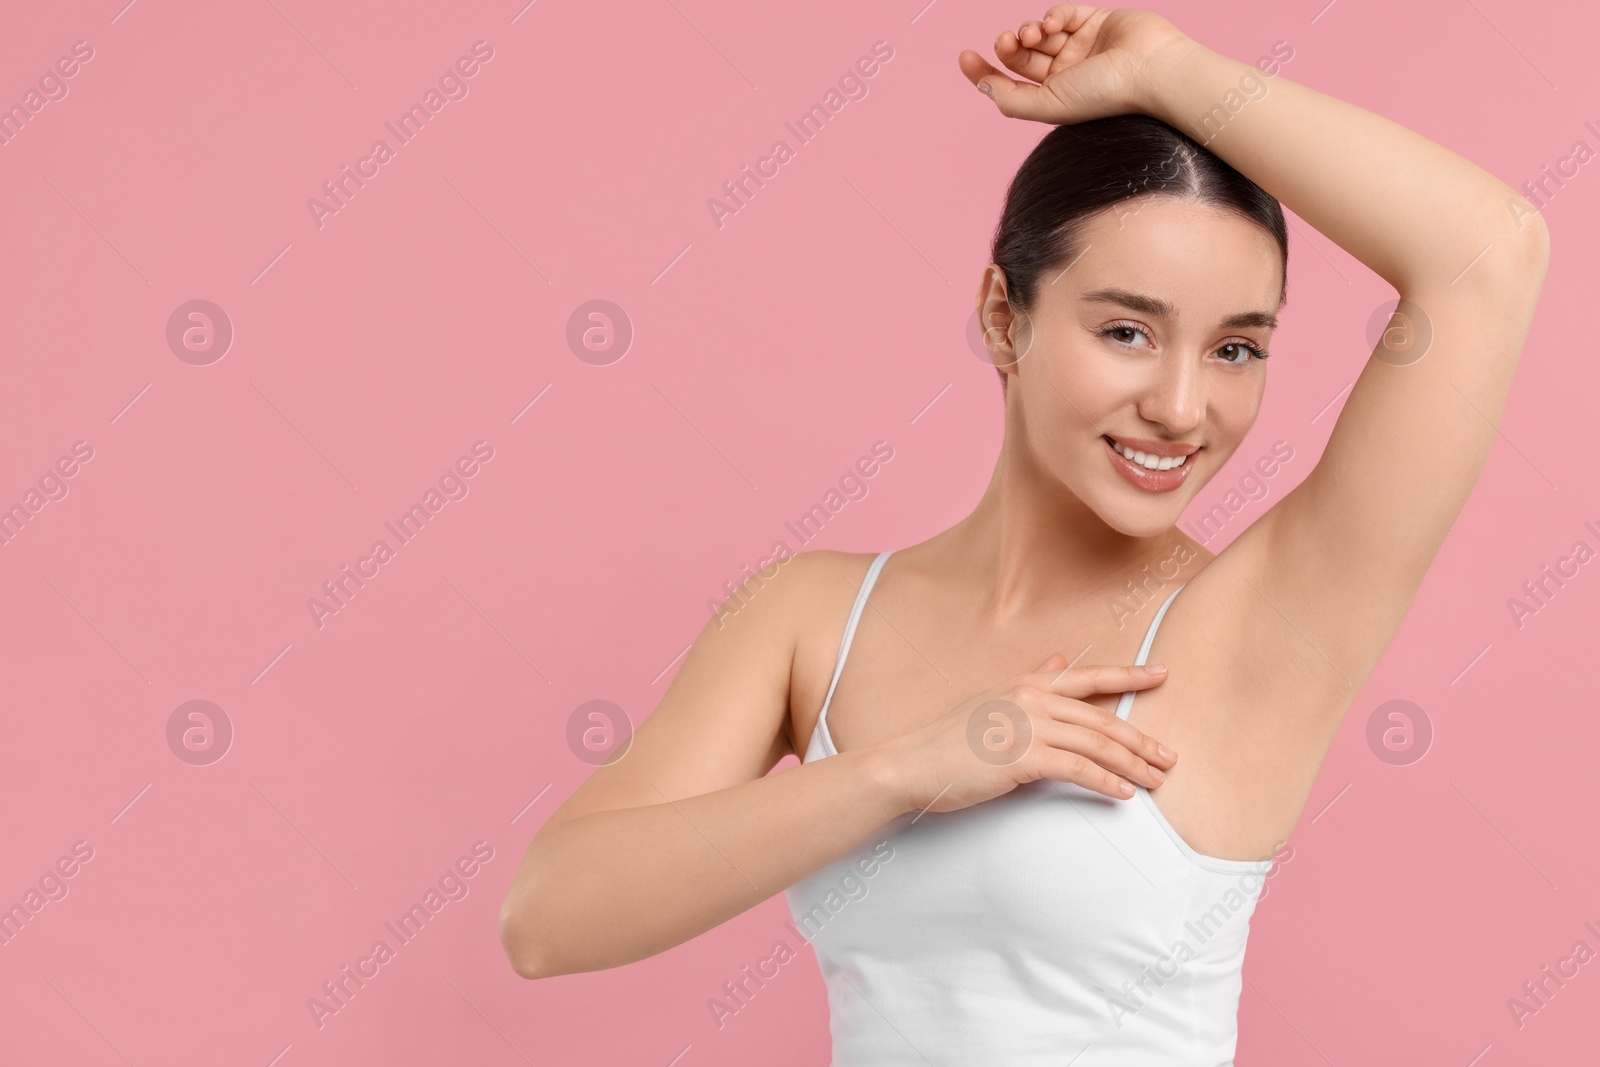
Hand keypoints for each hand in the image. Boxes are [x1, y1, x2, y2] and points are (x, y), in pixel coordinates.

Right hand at [868, 652, 1177, 814]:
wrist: (911, 765)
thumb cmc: (948, 741)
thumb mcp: (991, 702)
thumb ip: (1030, 682)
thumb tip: (1058, 660)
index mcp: (1025, 683)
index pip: (1088, 675)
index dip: (1128, 674)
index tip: (1162, 674)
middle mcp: (1030, 698)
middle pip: (1101, 716)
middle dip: (1141, 738)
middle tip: (1169, 757)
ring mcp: (1026, 726)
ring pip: (1097, 742)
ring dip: (1132, 763)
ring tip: (1155, 781)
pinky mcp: (1021, 757)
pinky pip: (1077, 769)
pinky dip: (1106, 781)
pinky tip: (1124, 793)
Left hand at [957, 4, 1194, 124]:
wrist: (1152, 71)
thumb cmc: (1104, 95)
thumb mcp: (1049, 106)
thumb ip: (1011, 100)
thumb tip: (981, 86)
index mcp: (1053, 97)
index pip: (1009, 83)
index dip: (984, 71)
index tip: (964, 56)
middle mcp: (1065, 73)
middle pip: (1021, 55)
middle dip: (1008, 46)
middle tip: (1005, 41)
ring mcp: (1080, 46)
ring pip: (1039, 32)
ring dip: (1029, 30)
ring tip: (1033, 34)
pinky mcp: (1095, 20)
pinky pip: (1063, 13)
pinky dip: (1053, 15)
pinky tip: (1055, 23)